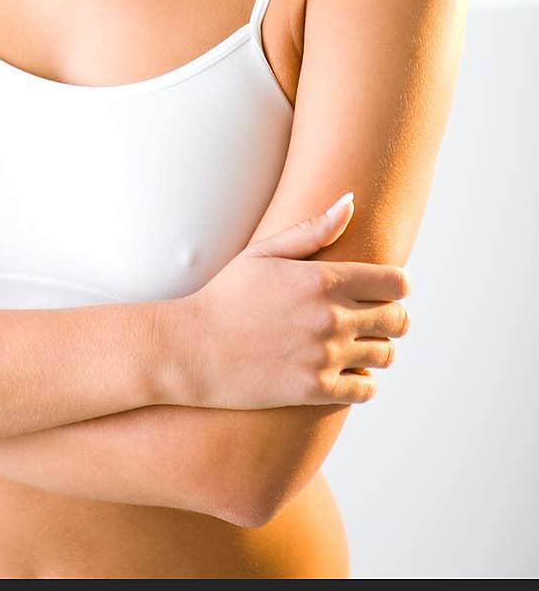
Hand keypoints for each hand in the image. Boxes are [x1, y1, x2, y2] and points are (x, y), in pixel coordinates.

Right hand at [161, 193, 410, 410]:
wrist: (191, 349)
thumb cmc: (226, 295)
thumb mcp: (264, 253)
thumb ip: (313, 229)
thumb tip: (351, 200)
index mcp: (323, 279)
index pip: (397, 283)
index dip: (397, 285)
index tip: (384, 289)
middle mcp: (331, 317)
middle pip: (399, 321)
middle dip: (392, 317)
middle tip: (372, 318)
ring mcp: (324, 356)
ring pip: (386, 356)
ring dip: (377, 349)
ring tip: (356, 345)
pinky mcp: (315, 390)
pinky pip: (366, 390)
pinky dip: (362, 382)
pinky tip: (343, 371)